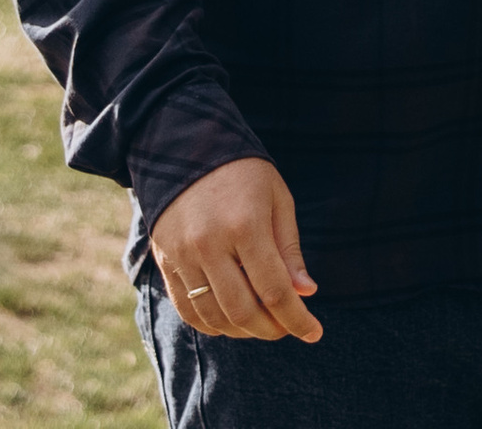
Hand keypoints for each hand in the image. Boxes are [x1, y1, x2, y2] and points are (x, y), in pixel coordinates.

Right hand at [150, 158, 320, 342]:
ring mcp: (184, 256)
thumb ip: (289, 249)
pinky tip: (232, 322)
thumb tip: (306, 293)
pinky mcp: (166, 262)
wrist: (187, 147)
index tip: (315, 333)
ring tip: (264, 323)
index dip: (296, 318)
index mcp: (245, 224)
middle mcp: (210, 244)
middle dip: (272, 328)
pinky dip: (213, 325)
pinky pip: (188, 311)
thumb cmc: (244, 172)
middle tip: (288, 327)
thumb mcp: (277, 199)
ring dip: (244, 330)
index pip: (274, 289)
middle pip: (243, 310)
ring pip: (216, 316)